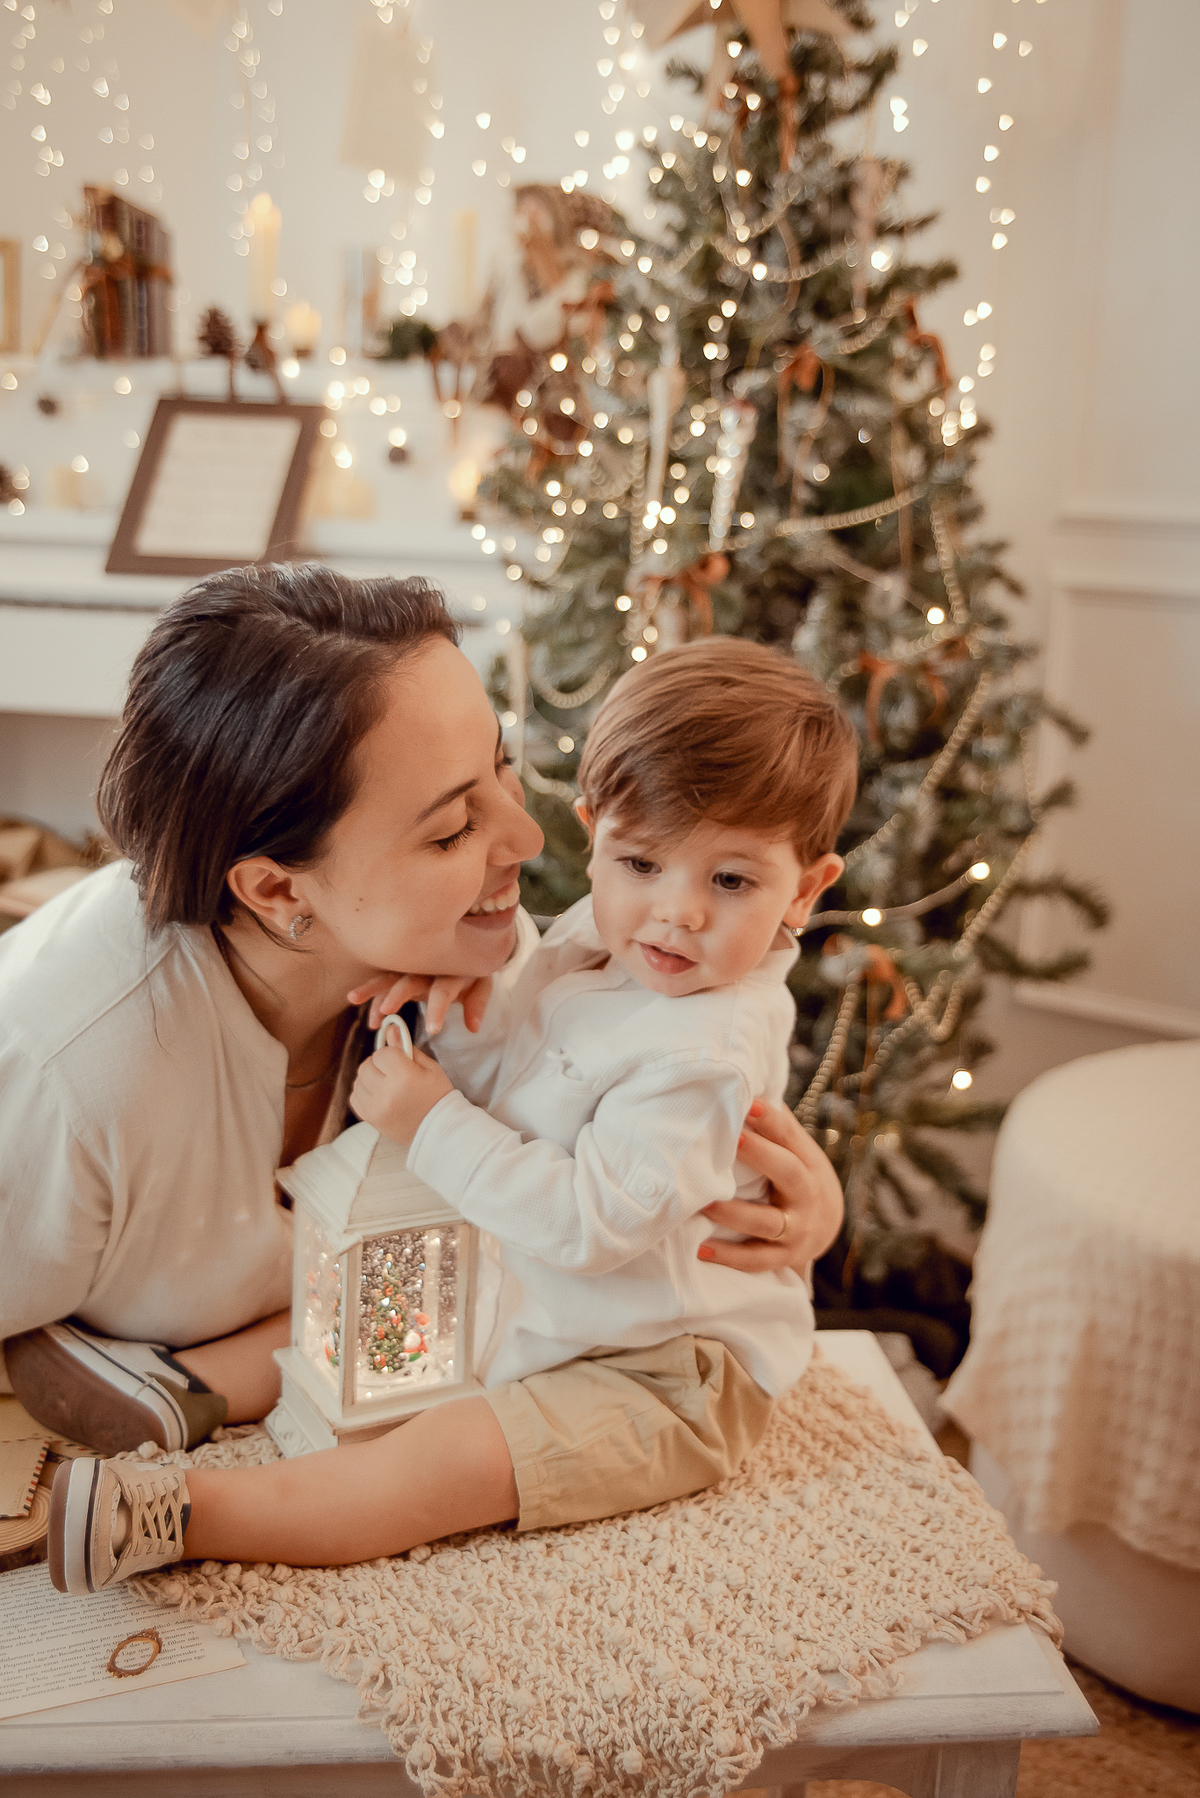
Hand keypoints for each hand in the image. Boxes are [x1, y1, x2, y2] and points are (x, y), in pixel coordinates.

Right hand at [347, 971, 492, 1035]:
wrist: (463, 944)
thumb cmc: (470, 972)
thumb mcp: (481, 985)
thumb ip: (477, 1004)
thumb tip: (474, 1027)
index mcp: (451, 970)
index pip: (444, 990)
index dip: (438, 1008)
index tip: (432, 1030)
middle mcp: (428, 966)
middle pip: (411, 979)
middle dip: (398, 994)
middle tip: (386, 1010)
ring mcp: (411, 967)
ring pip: (390, 976)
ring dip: (372, 989)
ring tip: (353, 999)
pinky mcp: (400, 971)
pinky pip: (383, 984)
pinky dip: (375, 999)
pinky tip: (371, 1020)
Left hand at [350, 1030, 453, 1144]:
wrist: (438, 1130)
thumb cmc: (437, 1095)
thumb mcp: (428, 1067)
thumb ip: (406, 1047)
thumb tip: (390, 1029)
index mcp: (404, 1077)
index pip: (382, 1053)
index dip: (391, 1053)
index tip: (400, 1060)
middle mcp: (386, 1093)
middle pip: (366, 1065)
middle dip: (379, 1064)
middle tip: (394, 1072)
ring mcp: (375, 1108)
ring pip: (359, 1080)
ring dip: (371, 1078)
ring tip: (388, 1085)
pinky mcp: (369, 1118)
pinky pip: (355, 1096)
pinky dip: (364, 1092)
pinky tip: (380, 1095)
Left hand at [697, 1099, 843, 1273]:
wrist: (827, 1225)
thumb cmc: (797, 1175)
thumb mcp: (796, 1151)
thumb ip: (774, 1126)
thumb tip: (745, 1086)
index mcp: (808, 1163)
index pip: (792, 1137)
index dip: (772, 1120)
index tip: (749, 1103)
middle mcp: (806, 1196)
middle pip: (788, 1174)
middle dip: (761, 1156)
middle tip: (732, 1139)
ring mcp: (796, 1229)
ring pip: (767, 1222)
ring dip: (734, 1212)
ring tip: (703, 1202)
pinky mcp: (784, 1257)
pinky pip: (756, 1260)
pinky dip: (729, 1257)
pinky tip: (701, 1249)